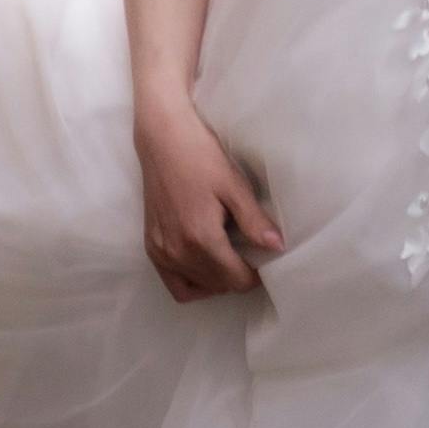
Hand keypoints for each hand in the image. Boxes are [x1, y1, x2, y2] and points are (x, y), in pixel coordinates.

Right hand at [138, 107, 289, 297]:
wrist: (162, 140)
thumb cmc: (200, 156)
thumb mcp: (233, 186)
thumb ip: (254, 221)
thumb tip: (277, 247)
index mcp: (201, 238)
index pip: (235, 279)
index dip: (255, 276)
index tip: (265, 261)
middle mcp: (178, 252)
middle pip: (218, 285)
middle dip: (238, 277)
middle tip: (251, 256)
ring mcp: (161, 252)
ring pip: (197, 287)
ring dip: (218, 281)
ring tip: (231, 260)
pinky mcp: (151, 247)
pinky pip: (174, 284)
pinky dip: (193, 283)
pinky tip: (206, 268)